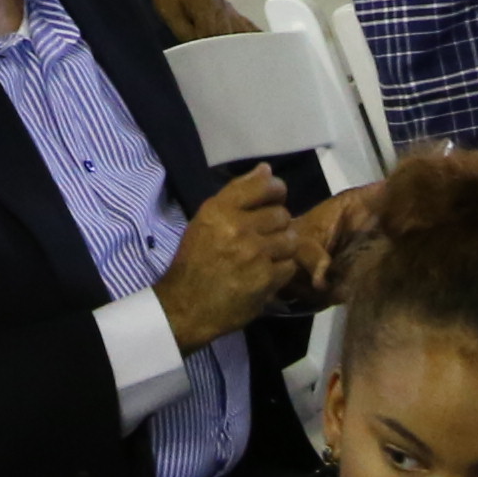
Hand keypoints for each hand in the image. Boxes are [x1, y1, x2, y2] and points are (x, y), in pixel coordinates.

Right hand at [152, 166, 308, 347]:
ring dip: (283, 247)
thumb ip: (237, 194)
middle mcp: (238, 228)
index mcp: (220, 210)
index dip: (276, 189)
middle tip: (266, 234)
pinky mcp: (266, 280)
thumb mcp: (207, 220)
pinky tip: (267, 272)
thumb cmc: (195, 260)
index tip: (276, 196)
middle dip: (278, 224)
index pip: (263, 186)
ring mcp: (255, 255)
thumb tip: (267, 170)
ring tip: (269, 254)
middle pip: (281, 214)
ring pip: (290, 239)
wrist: (187, 305)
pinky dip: (281, 269)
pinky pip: (289, 266)